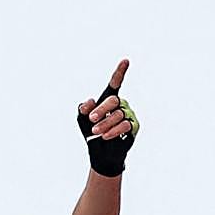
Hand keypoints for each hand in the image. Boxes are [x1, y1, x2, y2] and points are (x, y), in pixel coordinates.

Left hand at [77, 59, 138, 176]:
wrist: (99, 153)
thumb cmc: (91, 133)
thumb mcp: (81, 120)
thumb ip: (83, 108)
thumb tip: (90, 102)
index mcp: (108, 100)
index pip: (115, 84)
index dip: (120, 72)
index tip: (125, 61)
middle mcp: (121, 104)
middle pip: (113, 101)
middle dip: (101, 110)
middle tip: (92, 119)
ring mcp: (128, 115)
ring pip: (118, 114)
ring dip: (105, 123)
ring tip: (96, 131)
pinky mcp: (133, 127)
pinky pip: (125, 125)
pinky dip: (113, 130)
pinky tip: (105, 136)